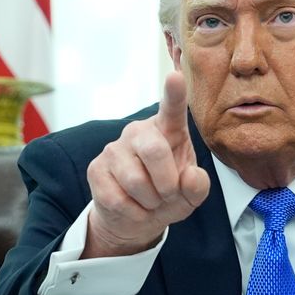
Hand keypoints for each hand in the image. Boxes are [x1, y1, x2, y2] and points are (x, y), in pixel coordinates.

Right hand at [82, 72, 209, 257]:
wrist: (137, 218)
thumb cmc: (169, 196)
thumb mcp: (191, 195)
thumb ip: (198, 186)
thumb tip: (189, 176)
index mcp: (168, 130)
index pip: (172, 109)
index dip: (174, 93)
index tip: (175, 76)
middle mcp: (139, 132)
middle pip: (154, 150)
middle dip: (167, 183)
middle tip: (169, 195)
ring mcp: (114, 149)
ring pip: (136, 181)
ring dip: (150, 202)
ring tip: (150, 201)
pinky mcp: (96, 169)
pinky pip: (118, 198)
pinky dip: (134, 213)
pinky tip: (133, 207)